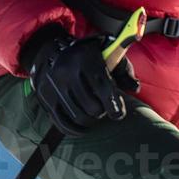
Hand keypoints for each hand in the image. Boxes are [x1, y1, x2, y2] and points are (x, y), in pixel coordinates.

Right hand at [25, 27, 139, 136]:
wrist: (52, 48)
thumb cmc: (89, 57)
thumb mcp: (108, 56)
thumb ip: (124, 71)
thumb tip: (135, 88)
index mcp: (85, 60)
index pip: (104, 90)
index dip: (115, 107)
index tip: (118, 114)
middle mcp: (66, 71)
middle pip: (92, 108)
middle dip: (102, 112)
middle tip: (103, 108)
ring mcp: (53, 85)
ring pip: (78, 117)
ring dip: (90, 120)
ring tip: (93, 113)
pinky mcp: (44, 97)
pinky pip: (61, 123)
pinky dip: (74, 130)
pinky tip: (83, 128)